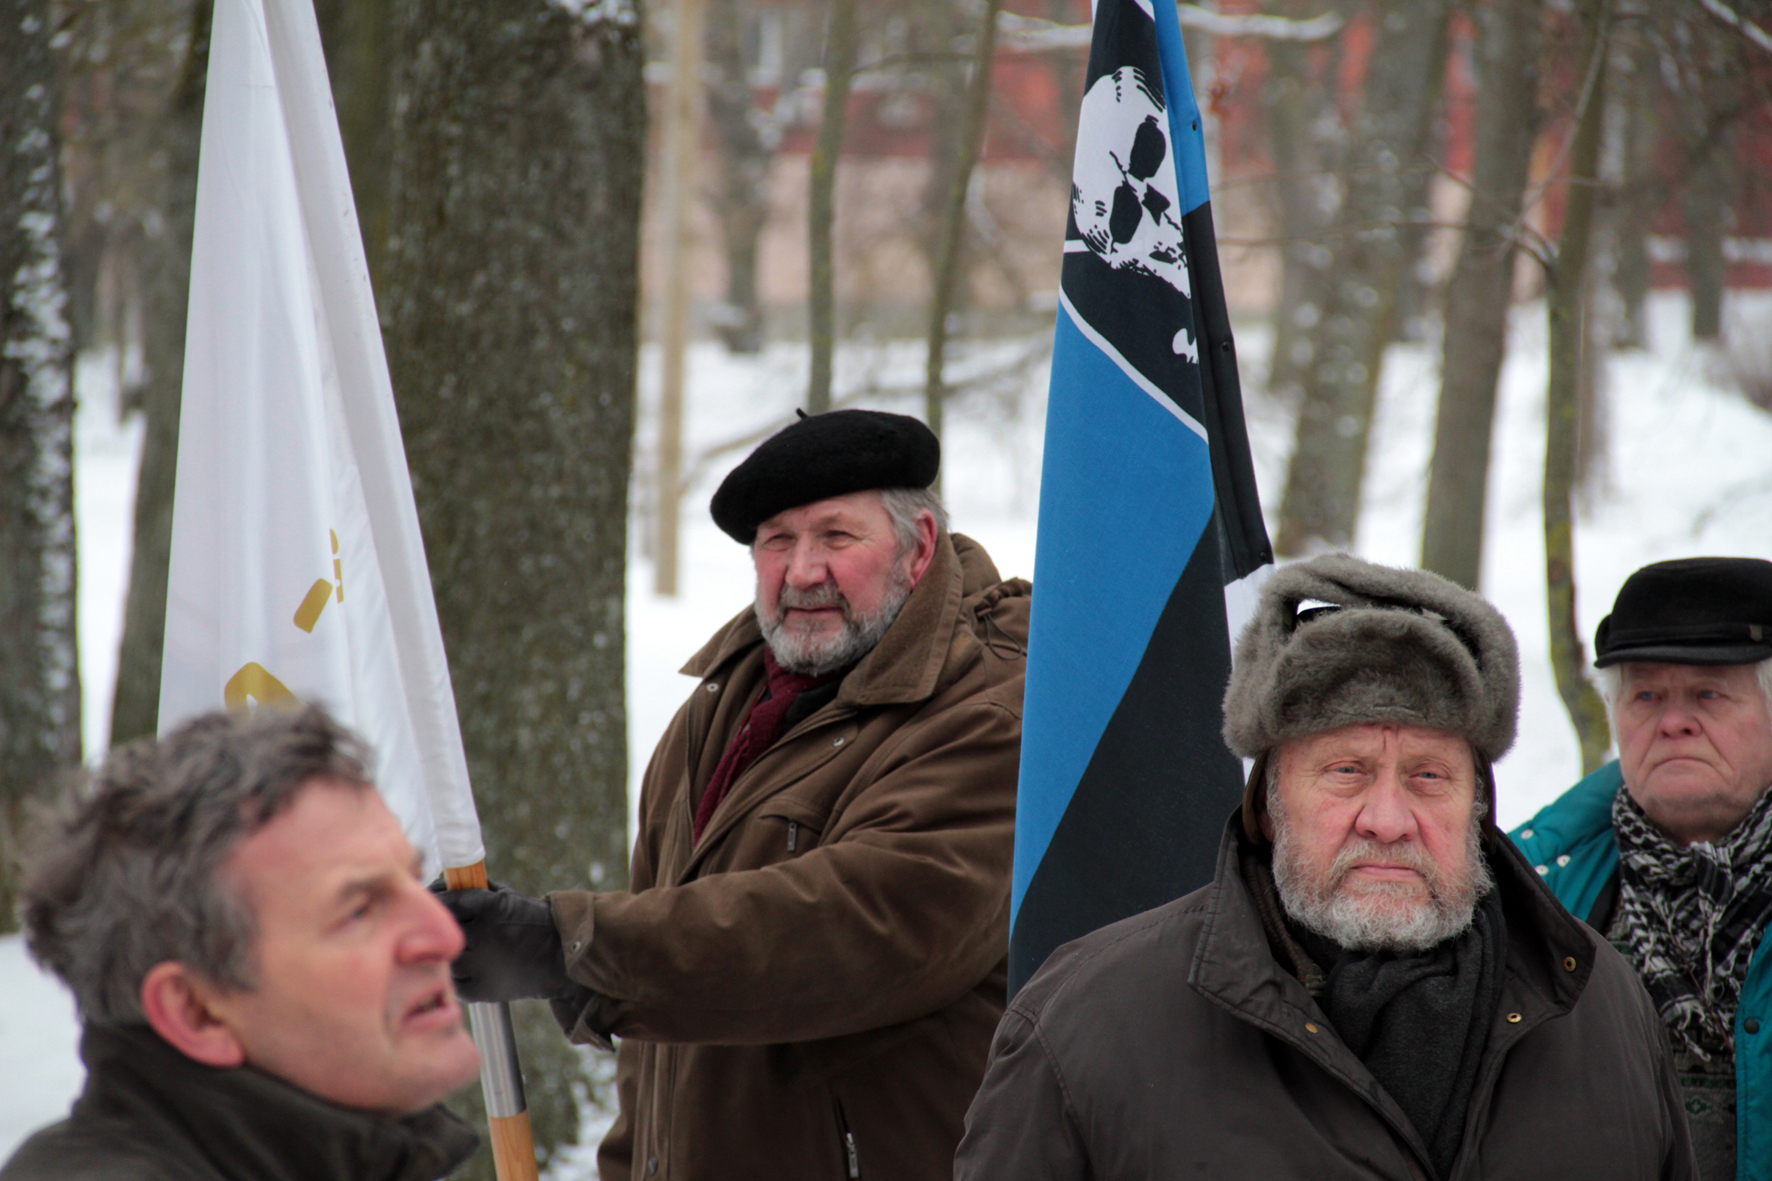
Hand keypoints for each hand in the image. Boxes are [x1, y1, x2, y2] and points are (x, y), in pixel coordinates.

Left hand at [433, 882, 580, 1002]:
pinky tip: (468, 969)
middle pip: (441, 930)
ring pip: (444, 958)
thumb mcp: (507, 897)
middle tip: (437, 927)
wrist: (561, 957)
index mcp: (490, 908)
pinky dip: (457, 977)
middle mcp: (482, 935)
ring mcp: (480, 964)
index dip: (435, 899)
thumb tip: (443, 886)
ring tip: (457, 950)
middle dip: (438, 928)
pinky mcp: (482, 989)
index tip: (431, 900)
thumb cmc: (531, 922)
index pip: (446, 900)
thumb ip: (475, 892)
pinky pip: (454, 983)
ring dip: (445, 954)